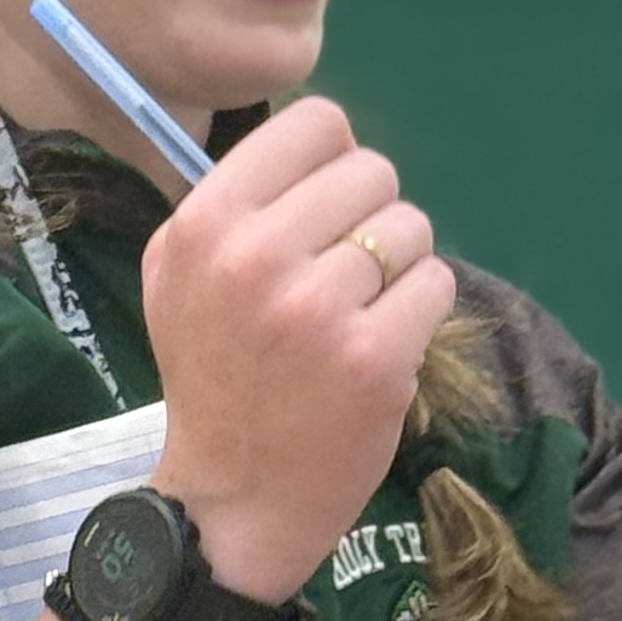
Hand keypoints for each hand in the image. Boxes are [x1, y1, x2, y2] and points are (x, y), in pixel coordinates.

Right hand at [143, 97, 453, 604]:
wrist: (232, 498)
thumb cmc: (215, 376)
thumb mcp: (184, 272)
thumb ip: (242, 199)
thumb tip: (324, 137)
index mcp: (205, 223)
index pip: (316, 122)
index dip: (334, 163)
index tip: (323, 211)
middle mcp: (255, 256)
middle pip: (373, 171)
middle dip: (371, 218)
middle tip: (343, 276)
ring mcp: (317, 309)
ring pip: (412, 228)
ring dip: (400, 268)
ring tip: (358, 316)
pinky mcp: (374, 357)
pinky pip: (437, 283)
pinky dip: (421, 312)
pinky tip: (381, 346)